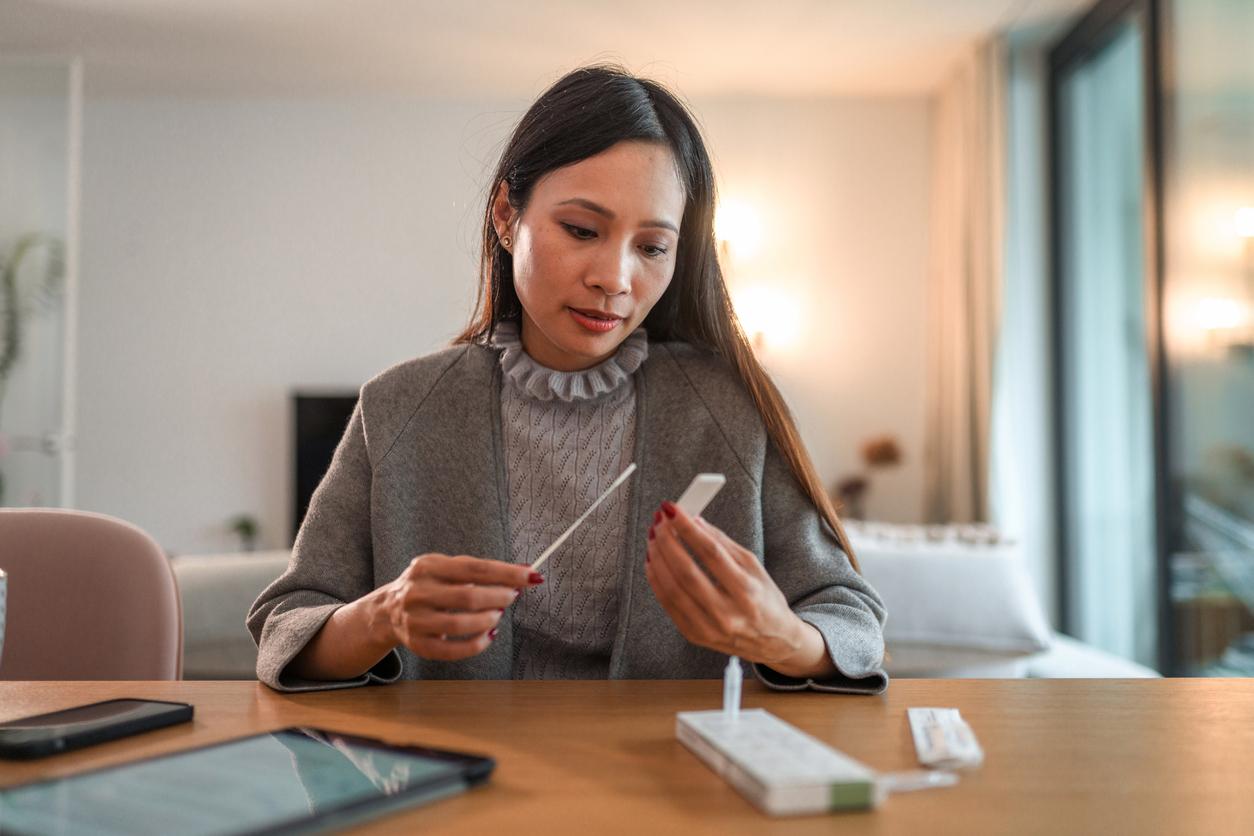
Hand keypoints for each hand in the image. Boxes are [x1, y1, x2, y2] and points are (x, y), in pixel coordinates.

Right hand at [376, 554, 540, 661]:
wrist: (386, 611)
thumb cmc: (429, 586)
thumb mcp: (447, 569)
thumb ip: (481, 570)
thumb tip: (524, 570)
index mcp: (427, 566)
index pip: (474, 568)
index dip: (506, 573)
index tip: (531, 576)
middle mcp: (418, 592)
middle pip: (468, 596)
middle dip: (499, 597)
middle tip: (512, 596)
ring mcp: (415, 620)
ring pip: (459, 624)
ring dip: (488, 620)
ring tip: (497, 615)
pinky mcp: (417, 645)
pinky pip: (452, 650)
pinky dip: (477, 644)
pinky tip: (489, 635)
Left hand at [645, 502, 828, 675]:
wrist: (773, 641)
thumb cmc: (765, 600)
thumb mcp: (754, 567)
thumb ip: (723, 543)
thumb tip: (694, 521)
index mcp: (747, 591)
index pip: (711, 553)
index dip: (688, 529)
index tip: (673, 510)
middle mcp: (728, 613)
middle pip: (687, 572)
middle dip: (667, 542)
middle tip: (659, 522)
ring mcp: (709, 628)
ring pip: (672, 589)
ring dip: (658, 559)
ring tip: (653, 538)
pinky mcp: (694, 635)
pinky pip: (668, 605)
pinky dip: (656, 580)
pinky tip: (654, 561)